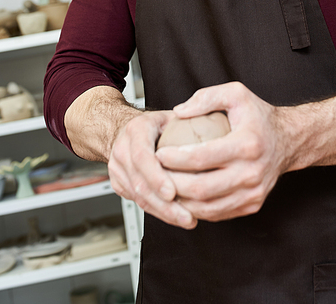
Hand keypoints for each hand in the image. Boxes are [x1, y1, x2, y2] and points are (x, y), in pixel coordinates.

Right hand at [108, 109, 197, 228]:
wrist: (125, 130)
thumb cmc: (154, 123)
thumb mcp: (172, 115)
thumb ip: (190, 119)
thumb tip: (217, 125)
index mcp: (136, 130)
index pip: (142, 156)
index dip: (157, 176)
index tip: (173, 192)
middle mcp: (123, 150)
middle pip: (140, 183)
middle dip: (164, 204)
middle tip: (187, 216)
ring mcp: (118, 169)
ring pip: (139, 197)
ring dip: (163, 212)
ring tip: (187, 220)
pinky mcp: (119, 184)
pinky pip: (139, 202)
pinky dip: (158, 211)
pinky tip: (176, 217)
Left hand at [156, 82, 289, 222]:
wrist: (288, 140)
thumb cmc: (258, 117)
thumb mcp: (236, 93)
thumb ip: (206, 97)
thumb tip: (179, 112)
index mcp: (247, 144)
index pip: (202, 158)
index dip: (175, 159)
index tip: (159, 154)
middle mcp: (252, 172)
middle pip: (201, 189)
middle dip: (172, 183)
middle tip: (156, 173)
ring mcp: (254, 193)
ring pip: (207, 208)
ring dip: (181, 200)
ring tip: (165, 186)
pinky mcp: (252, 205)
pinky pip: (217, 213)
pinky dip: (196, 209)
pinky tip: (183, 196)